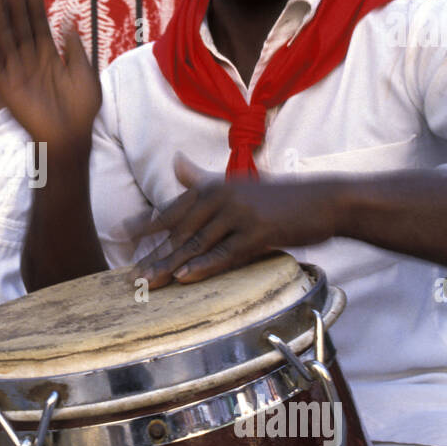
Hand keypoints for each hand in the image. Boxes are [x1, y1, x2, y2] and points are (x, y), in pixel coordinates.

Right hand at [0, 0, 100, 152]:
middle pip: (20, 27)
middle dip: (14, 3)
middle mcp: (30, 62)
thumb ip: (75, 48)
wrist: (71, 138)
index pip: (39, 25)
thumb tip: (69, 21)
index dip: (34, 5)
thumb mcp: (85, 74)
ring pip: (5, 39)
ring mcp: (17, 74)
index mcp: (49, 57)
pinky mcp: (6, 88)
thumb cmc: (81, 110)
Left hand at [133, 152, 339, 287]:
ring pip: (197, 244)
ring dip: (171, 265)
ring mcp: (240, 214)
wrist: (326, 200)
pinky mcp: (259, 232)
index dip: (147, 224)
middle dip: (154, 254)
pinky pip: (225, 253)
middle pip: (180, 230)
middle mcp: (222, 196)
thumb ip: (203, 179)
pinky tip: (185, 277)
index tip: (121, 234)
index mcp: (214, 187)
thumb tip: (176, 162)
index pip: (173, 208)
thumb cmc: (281, 196)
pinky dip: (203, 266)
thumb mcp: (239, 184)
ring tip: (149, 283)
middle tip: (131, 276)